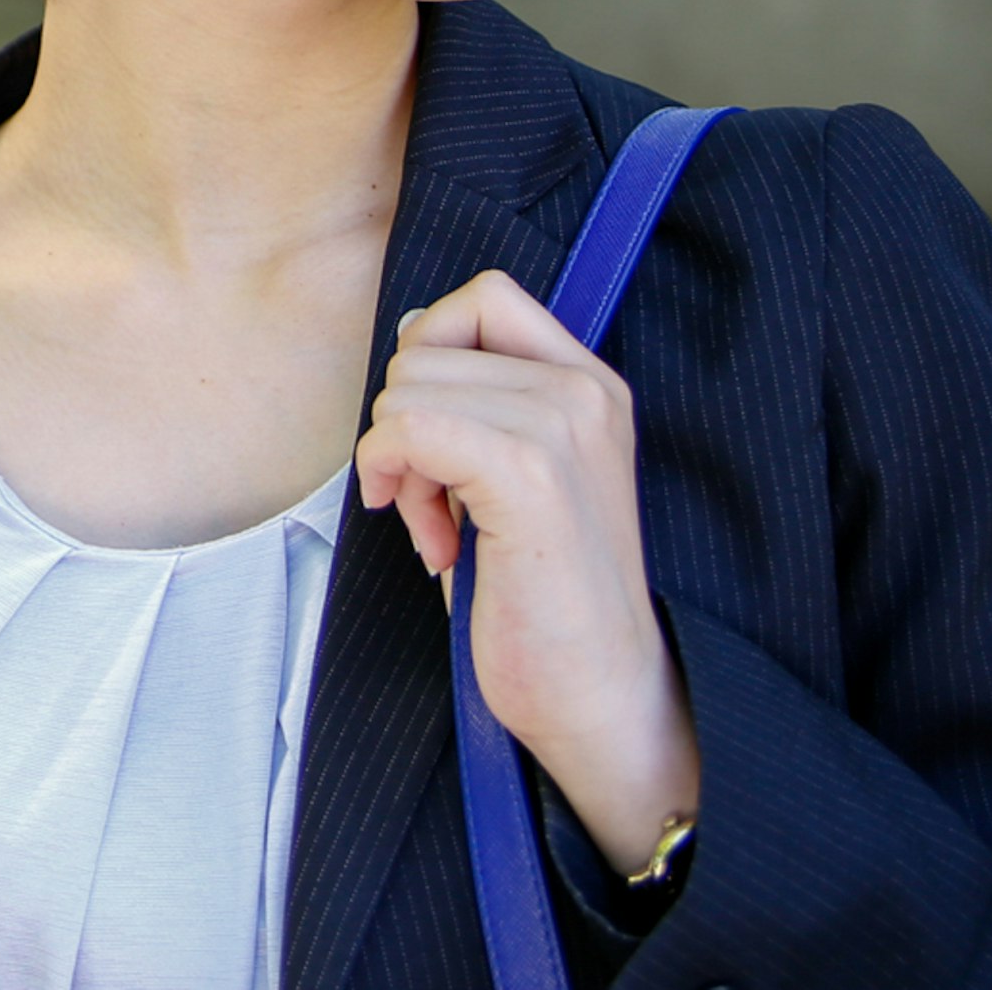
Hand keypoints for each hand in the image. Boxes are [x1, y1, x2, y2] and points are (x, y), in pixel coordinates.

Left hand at [354, 269, 700, 869]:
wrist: (600, 696)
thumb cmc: (543, 597)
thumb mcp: (514, 474)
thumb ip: (479, 399)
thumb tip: (415, 333)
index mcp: (591, 384)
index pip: (485, 296)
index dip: (432, 353)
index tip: (434, 433)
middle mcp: (586, 391)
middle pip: (428, 342)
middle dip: (404, 420)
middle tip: (433, 501)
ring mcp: (562, 427)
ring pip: (407, 387)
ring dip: (398, 460)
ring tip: (441, 530)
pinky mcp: (530, 474)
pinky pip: (408, 428)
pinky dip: (391, 475)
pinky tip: (428, 539)